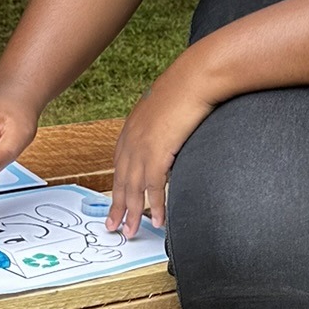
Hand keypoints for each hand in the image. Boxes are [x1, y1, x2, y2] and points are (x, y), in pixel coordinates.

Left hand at [107, 61, 216, 235]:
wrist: (195, 76)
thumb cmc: (186, 87)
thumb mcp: (166, 108)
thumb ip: (162, 126)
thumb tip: (168, 139)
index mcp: (132, 129)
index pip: (120, 165)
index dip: (116, 187)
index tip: (115, 202)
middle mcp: (132, 139)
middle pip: (121, 180)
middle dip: (117, 206)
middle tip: (113, 226)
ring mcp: (143, 146)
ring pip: (133, 188)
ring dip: (132, 213)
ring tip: (131, 232)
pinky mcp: (158, 152)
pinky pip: (154, 187)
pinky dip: (155, 206)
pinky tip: (157, 220)